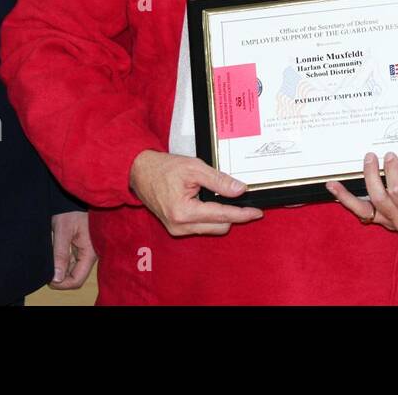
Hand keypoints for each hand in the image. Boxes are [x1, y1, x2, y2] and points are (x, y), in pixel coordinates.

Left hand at [49, 211, 95, 288]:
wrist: (75, 195)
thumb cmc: (71, 210)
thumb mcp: (63, 230)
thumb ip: (60, 254)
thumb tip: (56, 278)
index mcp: (90, 252)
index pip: (77, 280)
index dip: (62, 283)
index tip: (48, 278)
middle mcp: (91, 254)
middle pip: (76, 277)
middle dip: (61, 277)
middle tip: (47, 270)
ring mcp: (87, 251)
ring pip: (74, 270)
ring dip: (61, 269)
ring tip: (50, 260)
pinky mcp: (83, 247)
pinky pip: (73, 261)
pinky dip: (63, 262)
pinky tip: (55, 254)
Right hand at [130, 150, 263, 235]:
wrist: (140, 172)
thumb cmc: (163, 168)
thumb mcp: (194, 168)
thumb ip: (219, 180)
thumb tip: (240, 190)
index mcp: (184, 212)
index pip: (222, 215)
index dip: (242, 213)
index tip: (257, 212)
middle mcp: (180, 226)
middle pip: (220, 226)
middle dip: (232, 214)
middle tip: (239, 198)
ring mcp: (177, 230)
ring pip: (212, 228)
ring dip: (220, 216)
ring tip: (218, 196)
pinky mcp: (176, 229)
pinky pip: (201, 227)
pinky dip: (209, 217)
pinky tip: (208, 202)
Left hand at [325, 152, 397, 232]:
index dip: (391, 172)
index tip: (389, 155)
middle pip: (379, 198)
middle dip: (370, 176)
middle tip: (369, 156)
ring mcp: (390, 223)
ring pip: (364, 210)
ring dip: (347, 195)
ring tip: (333, 183)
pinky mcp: (384, 222)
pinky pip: (364, 213)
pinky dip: (350, 203)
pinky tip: (337, 193)